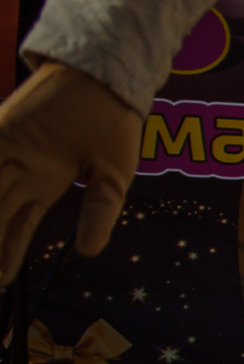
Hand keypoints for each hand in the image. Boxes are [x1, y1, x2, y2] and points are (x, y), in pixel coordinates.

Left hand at [0, 61, 142, 281]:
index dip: (8, 253)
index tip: (1, 281)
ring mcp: (8, 150)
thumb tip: (88, 253)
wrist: (107, 82)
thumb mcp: (111, 178)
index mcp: (45, 185)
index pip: (19, 226)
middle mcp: (20, 171)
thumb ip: (99, 213)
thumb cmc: (113, 126)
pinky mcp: (2, 130)